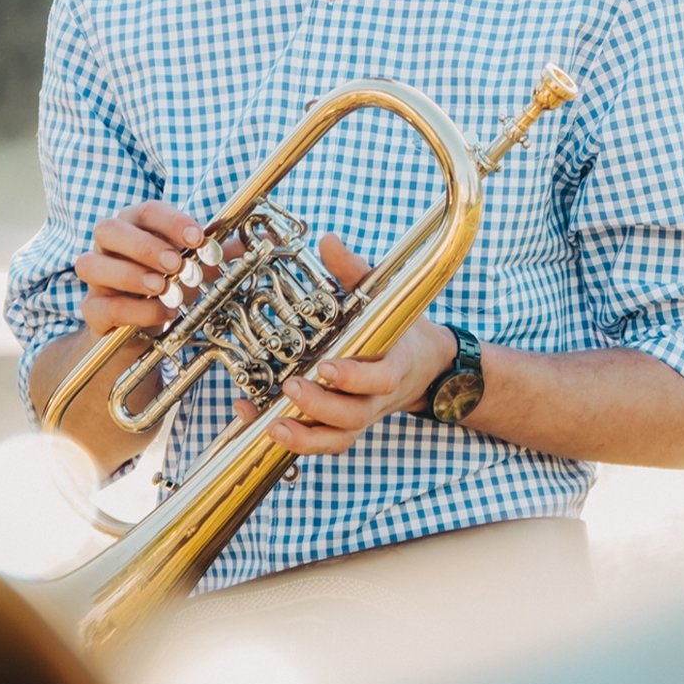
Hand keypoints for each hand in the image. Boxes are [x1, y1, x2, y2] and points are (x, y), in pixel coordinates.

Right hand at [74, 200, 216, 336]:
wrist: (142, 332)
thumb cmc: (169, 287)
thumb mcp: (197, 267)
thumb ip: (222, 252)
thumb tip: (259, 237)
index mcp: (135, 225)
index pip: (147, 211)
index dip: (172, 221)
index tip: (198, 238)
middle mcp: (109, 247)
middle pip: (109, 229)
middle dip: (144, 245)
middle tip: (175, 263)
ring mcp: (96, 278)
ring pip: (92, 265)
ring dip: (131, 274)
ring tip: (163, 287)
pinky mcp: (92, 310)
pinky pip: (101, 305)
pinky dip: (134, 309)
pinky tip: (161, 313)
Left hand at [233, 233, 456, 455]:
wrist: (426, 368)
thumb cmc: (400, 327)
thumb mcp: (383, 295)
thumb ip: (353, 271)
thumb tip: (328, 241)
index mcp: (393, 364)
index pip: (380, 378)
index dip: (353, 377)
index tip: (326, 366)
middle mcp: (377, 398)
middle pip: (353, 415)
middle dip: (320, 406)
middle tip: (290, 387)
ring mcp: (361, 417)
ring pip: (338, 439)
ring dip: (305, 437)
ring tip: (271, 423)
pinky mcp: (344, 428)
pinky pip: (322, 442)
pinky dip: (292, 440)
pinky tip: (256, 419)